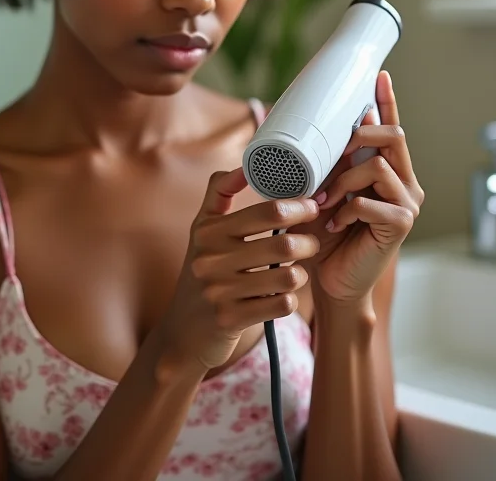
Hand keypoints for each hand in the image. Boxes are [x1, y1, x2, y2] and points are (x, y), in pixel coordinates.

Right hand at [159, 170, 320, 372]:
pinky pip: (282, 304)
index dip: (299, 207)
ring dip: (301, 273)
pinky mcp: (231, 319)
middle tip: (311, 242)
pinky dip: (289, 299)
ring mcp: (219, 291)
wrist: (183, 331)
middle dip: (308, 242)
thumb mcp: (201, 231)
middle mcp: (210, 260)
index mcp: (207, 232)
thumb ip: (218, 193)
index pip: (266, 211)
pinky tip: (282, 295)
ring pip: (288, 277)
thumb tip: (242, 165)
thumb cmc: (202, 272)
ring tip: (297, 270)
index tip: (311, 207)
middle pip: (282, 245)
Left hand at [308, 71, 424, 305]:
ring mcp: (407, 202)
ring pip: (377, 165)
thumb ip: (325, 165)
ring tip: (323, 201)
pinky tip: (334, 222)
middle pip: (393, 136)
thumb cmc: (326, 236)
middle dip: (359, 135)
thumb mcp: (321, 191)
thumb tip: (309, 132)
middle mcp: (405, 183)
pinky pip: (370, 200)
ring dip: (342, 180)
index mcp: (388, 171)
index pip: (391, 129)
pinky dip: (345, 209)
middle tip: (333, 152)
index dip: (387, 101)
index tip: (379, 76)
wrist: (333, 279)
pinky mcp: (401, 223)